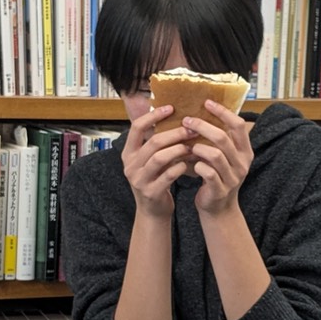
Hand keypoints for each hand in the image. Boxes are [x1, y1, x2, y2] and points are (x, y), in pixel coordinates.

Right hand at [122, 103, 195, 218]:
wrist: (153, 211)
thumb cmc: (155, 180)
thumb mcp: (150, 161)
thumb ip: (156, 143)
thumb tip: (175, 116)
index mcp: (128, 153)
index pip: (136, 127)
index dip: (153, 116)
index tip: (171, 108)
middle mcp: (130, 165)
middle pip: (153, 142)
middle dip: (174, 134)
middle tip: (191, 129)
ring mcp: (139, 180)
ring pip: (160, 158)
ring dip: (179, 150)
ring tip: (192, 146)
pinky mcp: (150, 192)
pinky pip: (168, 175)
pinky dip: (180, 168)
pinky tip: (189, 164)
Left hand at [182, 99, 253, 215]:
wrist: (218, 207)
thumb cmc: (216, 175)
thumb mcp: (223, 155)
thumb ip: (219, 138)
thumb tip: (201, 110)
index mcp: (245, 150)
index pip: (238, 125)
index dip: (223, 112)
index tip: (207, 102)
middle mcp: (242, 163)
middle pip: (223, 138)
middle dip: (202, 126)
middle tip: (187, 121)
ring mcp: (233, 177)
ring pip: (215, 155)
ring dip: (198, 147)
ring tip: (188, 146)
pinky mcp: (221, 189)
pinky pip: (208, 173)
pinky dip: (197, 166)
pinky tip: (190, 163)